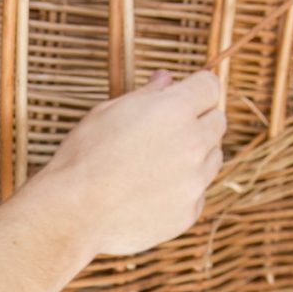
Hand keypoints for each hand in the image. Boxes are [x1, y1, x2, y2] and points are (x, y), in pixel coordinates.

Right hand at [32, 69, 227, 257]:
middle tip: (168, 131)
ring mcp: (194, 181)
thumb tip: (166, 79)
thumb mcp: (108, 112)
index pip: (209, 86)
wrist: (74, 211)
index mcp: (174, 110)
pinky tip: (152, 190)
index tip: (187, 96)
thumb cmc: (84, 156)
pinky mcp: (189, 211)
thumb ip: (146, 94)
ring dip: (196, 155)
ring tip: (158, 163)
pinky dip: (183, 189)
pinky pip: (198, 192)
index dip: (196, 88)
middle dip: (199, 121)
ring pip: (213, 157)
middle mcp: (193, 143)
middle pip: (218, 121)